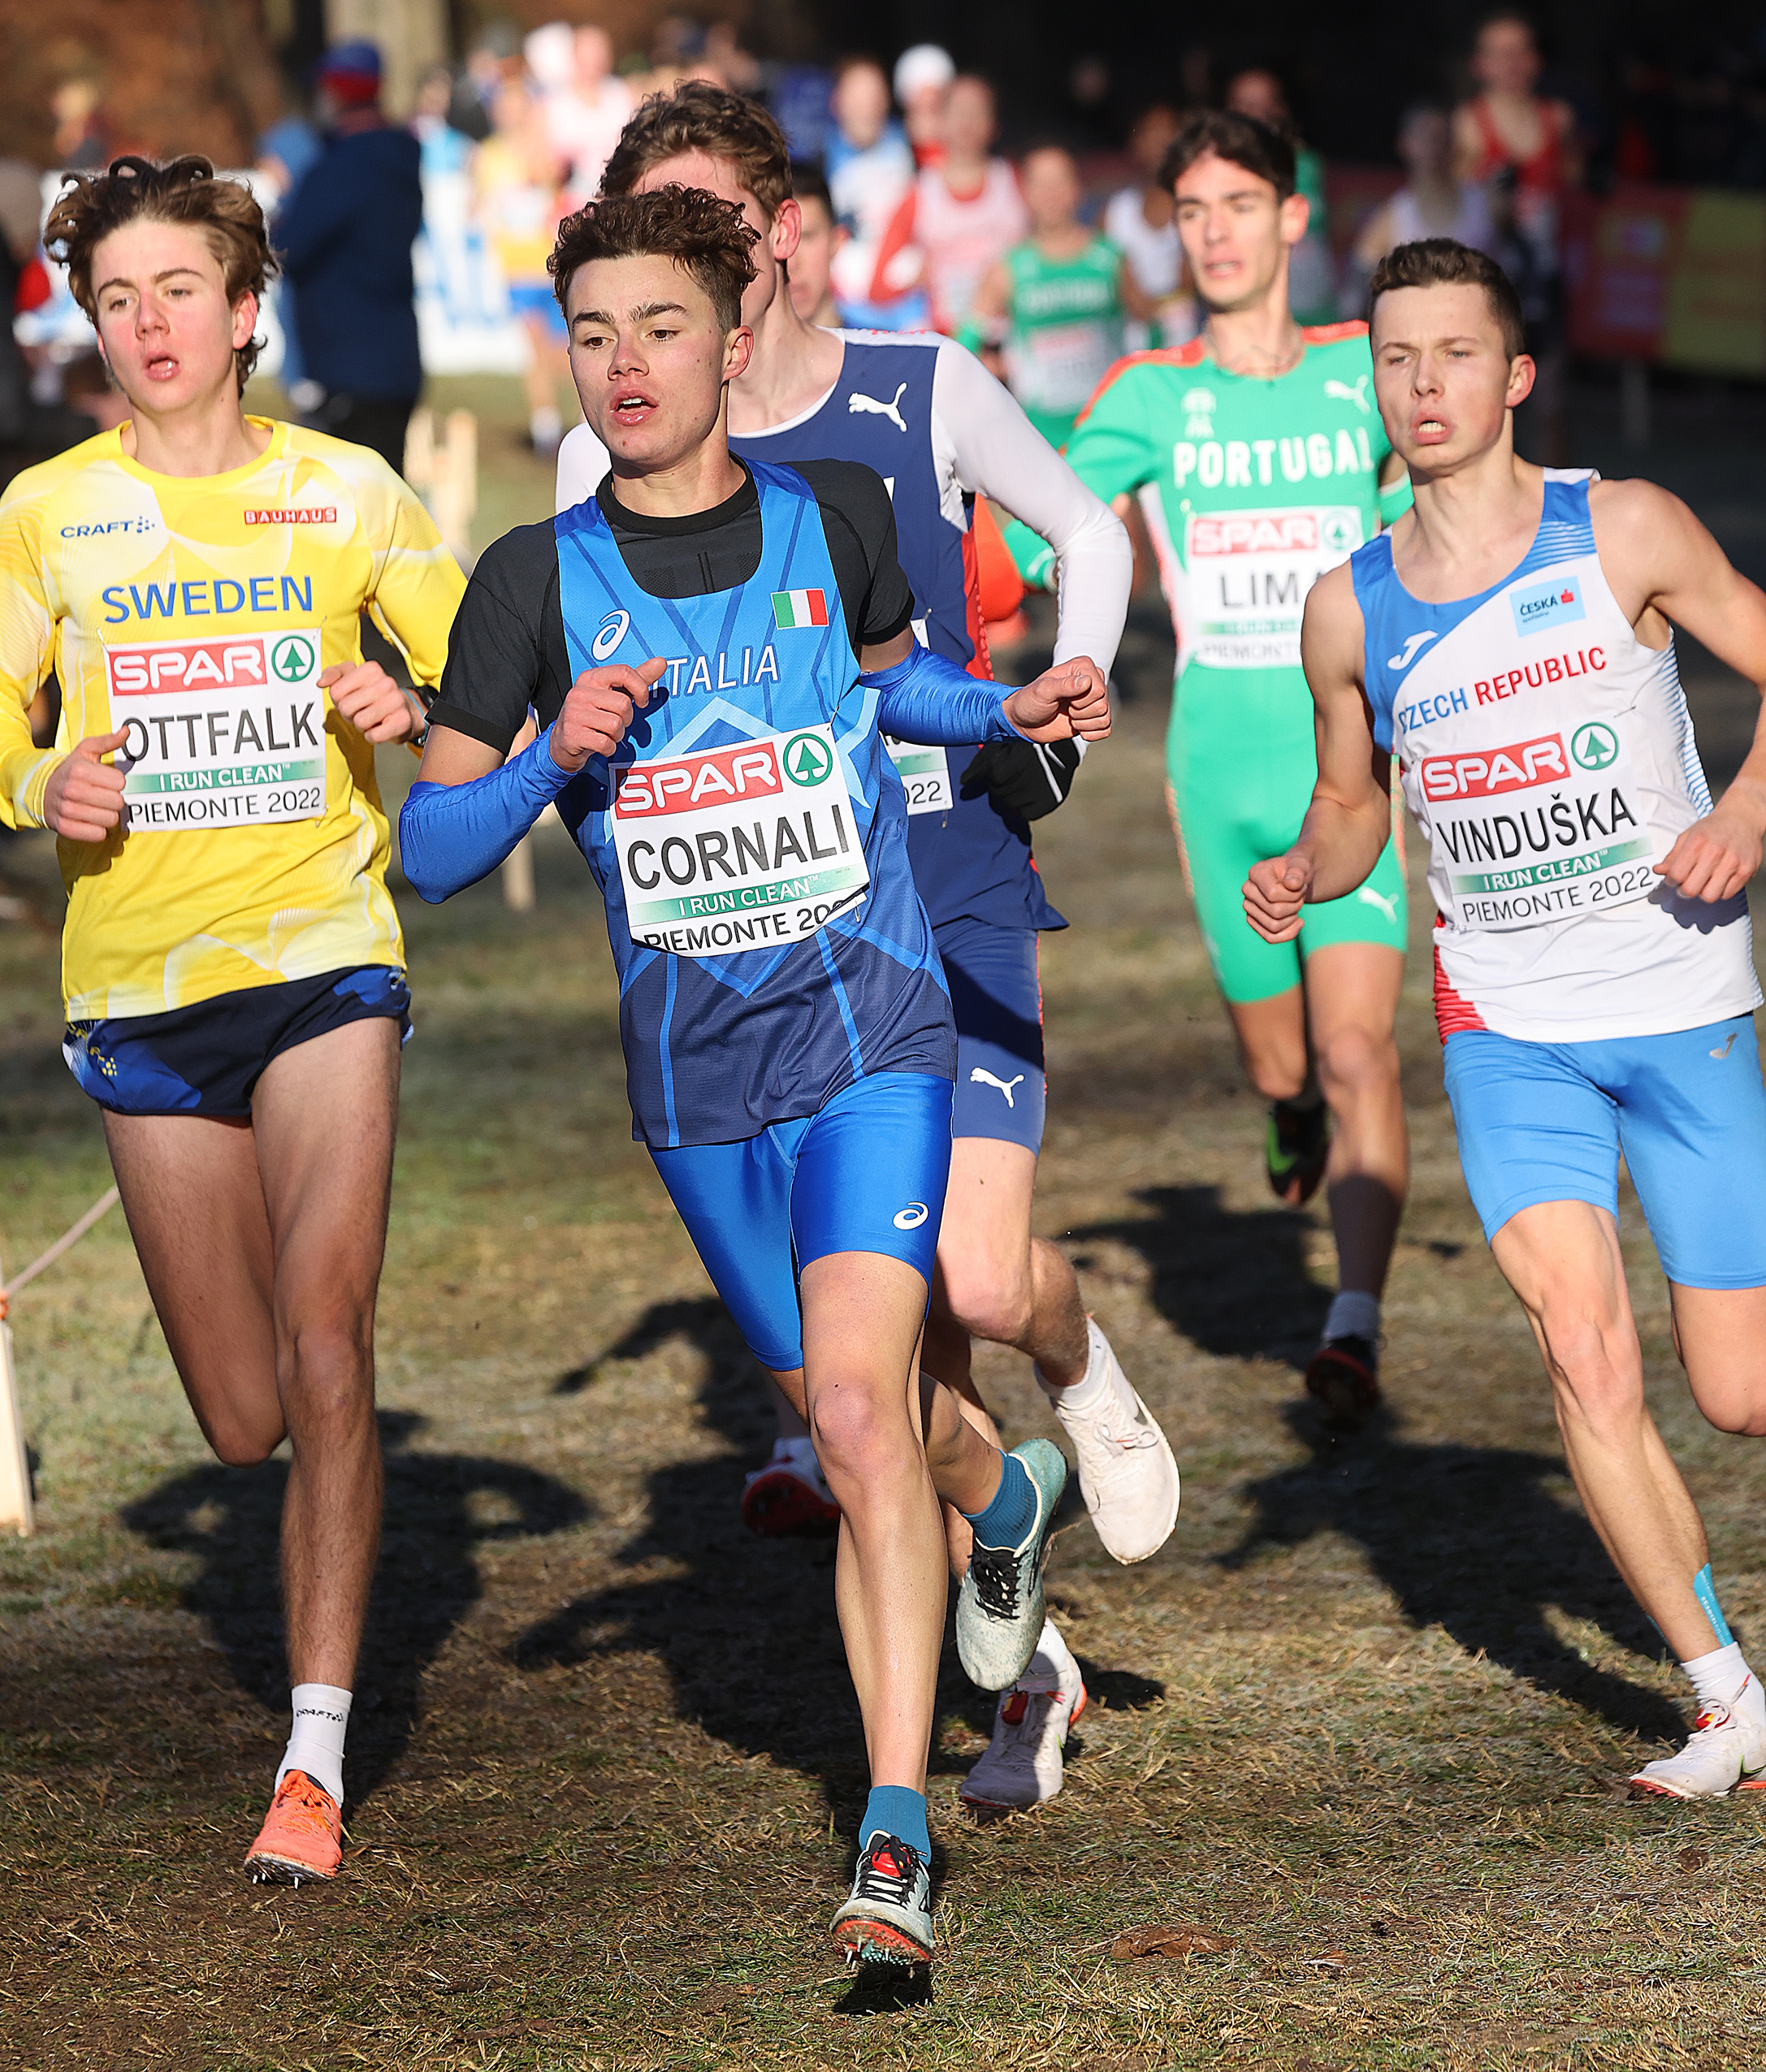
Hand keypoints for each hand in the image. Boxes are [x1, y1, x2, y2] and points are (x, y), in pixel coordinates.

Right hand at [43, 729, 127, 842]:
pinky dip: (98, 830)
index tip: (106, 781)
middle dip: (114, 800)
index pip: (120, 782)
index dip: (116, 782)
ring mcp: (67, 810)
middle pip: (118, 802)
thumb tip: (126, 730)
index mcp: (79, 770)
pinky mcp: (65, 828)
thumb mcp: (86, 752)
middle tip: (102, 796)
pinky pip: (98, 834)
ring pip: (110, 820)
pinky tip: (90, 820)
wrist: (39, 790)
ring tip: (96, 808)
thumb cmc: (70, 771)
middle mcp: (72, 790)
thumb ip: (108, 741)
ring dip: (107, 815)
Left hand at [321, 661, 424, 742]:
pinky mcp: (402, 721)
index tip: (352, 698)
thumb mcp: (352, 678)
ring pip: (359, 722)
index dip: (339, 700)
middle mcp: (386, 682)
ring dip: (362, 726)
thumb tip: (321, 682)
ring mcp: (396, 701)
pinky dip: (372, 736)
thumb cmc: (375, 695)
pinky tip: (380, 727)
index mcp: (371, 669)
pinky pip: (373, 736)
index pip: (336, 692)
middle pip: (345, 707)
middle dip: (350, 714)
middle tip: (361, 711)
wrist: (406, 710)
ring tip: (372, 719)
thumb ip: (333, 674)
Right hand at [550, 657, 667, 772]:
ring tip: (605, 733)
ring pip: (616, 725)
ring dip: (617, 735)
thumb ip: (637, 679)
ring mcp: (574, 713)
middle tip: (615, 722)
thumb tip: (661, 662)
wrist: (563, 742)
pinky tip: (599, 744)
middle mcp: (580, 692)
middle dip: (626, 719)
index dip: (640, 688)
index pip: (624, 672)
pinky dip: (609, 748)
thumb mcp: (612, 694)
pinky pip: (606, 744)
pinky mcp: (573, 734)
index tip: (642, 701)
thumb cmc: (592, 716)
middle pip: (624, 704)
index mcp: (591, 678)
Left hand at [1001, 656, 1111, 743]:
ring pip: (1105, 718)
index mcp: (1083, 667)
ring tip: (1069, 716)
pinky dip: (1090, 733)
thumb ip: (1064, 685)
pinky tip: (1077, 727)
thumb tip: (1087, 681)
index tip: (1063, 698)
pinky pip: (1106, 729)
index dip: (1080, 700)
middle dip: (1080, 712)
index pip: (1098, 690)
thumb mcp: (1043, 691)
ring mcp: (1094, 700)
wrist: (1024, 721)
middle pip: (1102, 705)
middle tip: (1065, 707)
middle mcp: (1093, 681)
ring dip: (1083, 723)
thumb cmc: (1030, 701)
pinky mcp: (1094, 718)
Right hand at [1243, 849, 1313, 942]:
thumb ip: (1298, 871)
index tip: (1299, 886)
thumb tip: (1292, 884)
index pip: (1273, 895)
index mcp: (1256, 873)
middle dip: (1295, 906)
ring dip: (1292, 918)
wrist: (1294, 880)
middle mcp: (1247, 890)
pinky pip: (1270, 937)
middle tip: (1300, 896)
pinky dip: (1289, 934)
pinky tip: (1299, 922)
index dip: (1293, 895)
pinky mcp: (1254, 921)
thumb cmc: (1297, 870)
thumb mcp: (1301, 865)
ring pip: (1274, 927)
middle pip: (1275, 912)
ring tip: (1296, 905)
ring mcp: (1249, 907)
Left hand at [1657, 791, 1764, 902]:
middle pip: (1691, 890)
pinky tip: (1719, 879)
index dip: (1671, 881)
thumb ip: (1672, 856)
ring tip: (1704, 882)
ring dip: (1703, 892)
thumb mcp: (1688, 836)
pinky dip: (1720, 891)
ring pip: (1709, 896)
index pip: (1676, 875)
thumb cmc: (1714, 827)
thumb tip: (1658, 870)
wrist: (1742, 817)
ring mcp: (1732, 862)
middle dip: (1684, 890)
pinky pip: (1727, 894)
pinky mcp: (1746, 870)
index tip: (1674, 879)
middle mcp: (1715, 853)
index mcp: (1697, 843)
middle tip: (1687, 884)